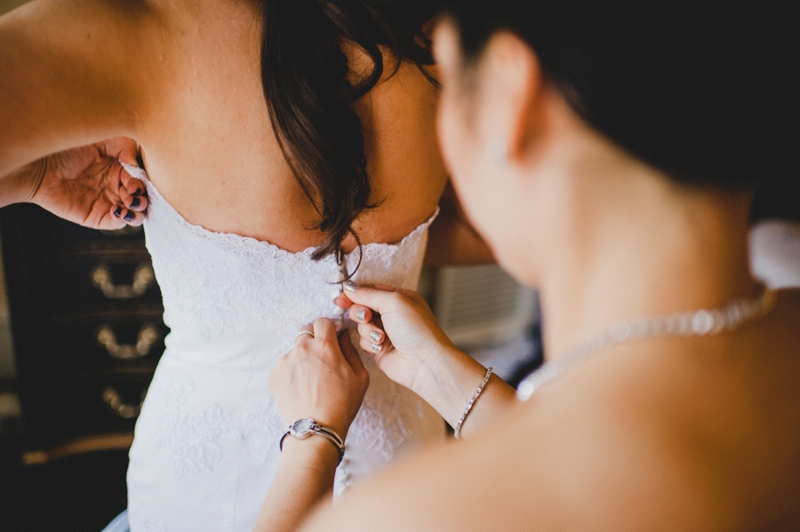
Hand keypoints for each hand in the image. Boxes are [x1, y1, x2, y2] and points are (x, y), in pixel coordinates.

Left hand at [26, 138, 147, 228]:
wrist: (38, 164)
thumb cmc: (66, 146)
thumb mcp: (100, 136)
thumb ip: (125, 145)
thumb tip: (137, 165)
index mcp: (119, 167)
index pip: (143, 179)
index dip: (145, 182)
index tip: (137, 181)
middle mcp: (116, 185)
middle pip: (143, 198)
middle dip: (143, 198)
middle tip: (133, 194)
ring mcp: (107, 202)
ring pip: (136, 214)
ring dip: (138, 212)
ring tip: (129, 204)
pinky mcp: (96, 216)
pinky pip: (117, 223)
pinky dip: (124, 220)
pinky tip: (117, 209)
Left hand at [267, 318, 369, 439]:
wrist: (315, 430)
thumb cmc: (342, 405)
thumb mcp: (360, 377)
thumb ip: (351, 350)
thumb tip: (343, 336)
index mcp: (324, 345)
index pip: (323, 321)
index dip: (329, 329)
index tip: (331, 339)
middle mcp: (302, 348)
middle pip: (306, 332)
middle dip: (314, 341)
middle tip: (321, 361)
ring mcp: (285, 361)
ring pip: (294, 350)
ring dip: (302, 358)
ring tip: (310, 382)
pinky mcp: (273, 375)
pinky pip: (284, 366)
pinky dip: (291, 373)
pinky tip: (300, 389)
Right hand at [340, 284, 515, 434]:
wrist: (424, 362)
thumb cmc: (416, 330)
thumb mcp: (394, 302)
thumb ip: (369, 293)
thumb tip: (349, 287)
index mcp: (399, 298)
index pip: (370, 290)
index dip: (354, 294)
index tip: (341, 299)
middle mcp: (392, 314)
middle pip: (361, 307)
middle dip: (360, 312)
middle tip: (366, 317)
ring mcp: (385, 331)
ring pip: (360, 325)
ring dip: (368, 330)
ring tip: (382, 337)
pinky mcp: (379, 348)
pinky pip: (363, 341)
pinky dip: (370, 343)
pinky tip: (382, 347)